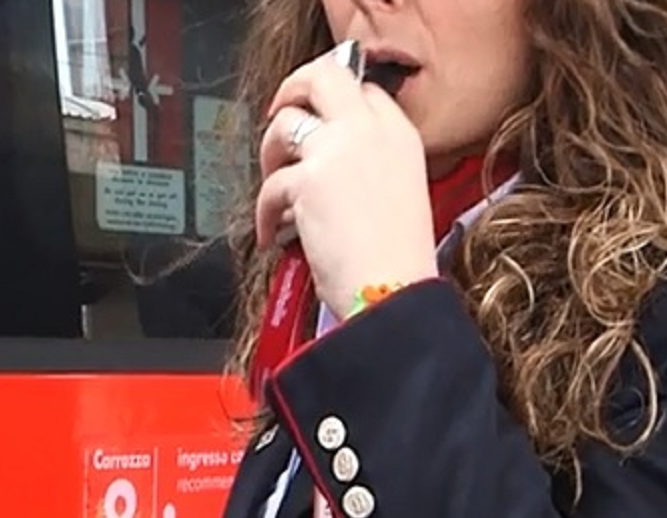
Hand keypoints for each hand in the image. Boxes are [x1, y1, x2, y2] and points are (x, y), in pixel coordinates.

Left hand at [257, 51, 438, 318]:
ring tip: (274, 182)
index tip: (318, 114)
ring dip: (270, 153)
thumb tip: (333, 162)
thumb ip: (372, 164)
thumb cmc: (399, 261)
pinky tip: (273, 231)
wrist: (393, 291)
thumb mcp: (401, 195)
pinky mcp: (307, 180)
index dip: (334, 99)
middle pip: (323, 76)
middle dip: (293, 90)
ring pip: (284, 122)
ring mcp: (337, 150)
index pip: (363, 90)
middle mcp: (370, 133)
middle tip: (280, 112)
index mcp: (400, 136)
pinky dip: (265, 211)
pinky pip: (270, 184)